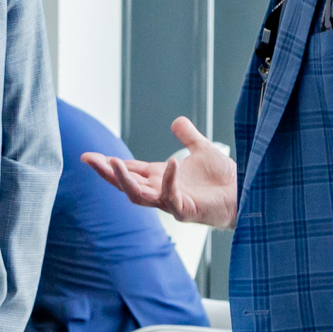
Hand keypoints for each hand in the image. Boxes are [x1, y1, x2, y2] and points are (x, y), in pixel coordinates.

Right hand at [80, 116, 238, 228]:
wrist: (245, 193)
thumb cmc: (225, 178)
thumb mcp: (202, 150)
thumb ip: (188, 136)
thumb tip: (176, 121)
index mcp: (160, 177)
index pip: (129, 170)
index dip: (108, 163)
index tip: (88, 156)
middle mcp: (161, 191)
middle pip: (125, 185)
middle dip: (106, 173)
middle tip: (89, 160)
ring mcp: (171, 203)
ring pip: (138, 195)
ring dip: (124, 180)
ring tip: (113, 163)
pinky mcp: (186, 210)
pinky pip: (171, 197)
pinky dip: (169, 180)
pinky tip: (171, 163)